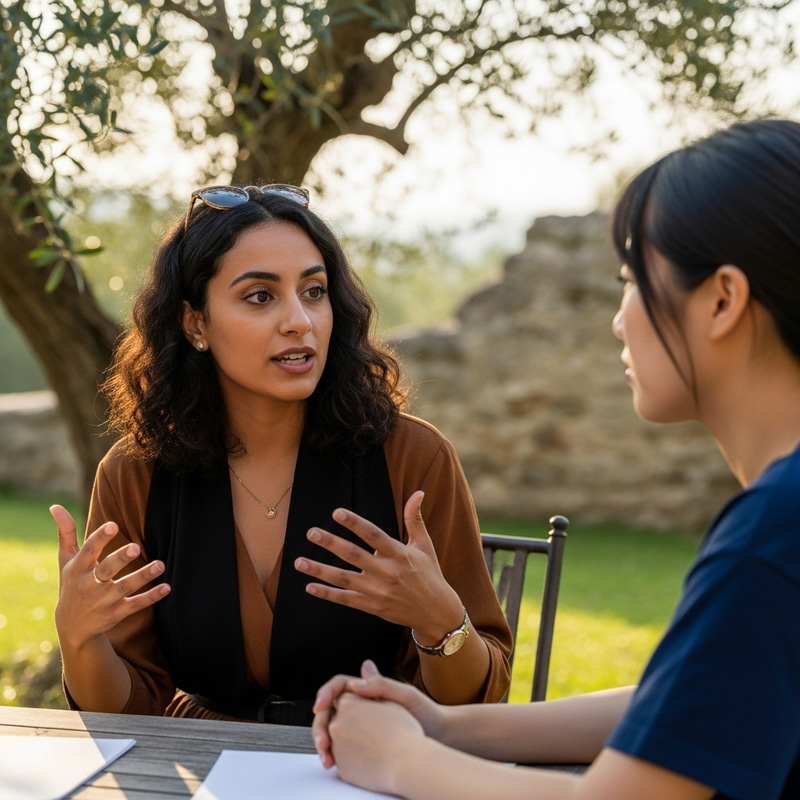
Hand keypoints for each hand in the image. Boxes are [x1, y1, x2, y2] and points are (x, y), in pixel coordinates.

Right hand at [51, 505, 169, 650]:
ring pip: (125, 587)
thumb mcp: (66, 560)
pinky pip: (135, 605)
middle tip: (135, 547)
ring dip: (143, 576)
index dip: (100, 538)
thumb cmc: (72, 584)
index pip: (89, 551)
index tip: (113, 525)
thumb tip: (55, 506)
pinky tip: (166, 587)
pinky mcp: (116, 613)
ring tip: (160, 565)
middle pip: (106, 570)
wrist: (72, 626)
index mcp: (78, 569)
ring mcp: (104, 601)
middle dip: (120, 559)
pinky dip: (151, 597)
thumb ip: (66, 533)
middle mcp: (90, 585)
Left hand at [294, 491, 463, 640]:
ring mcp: (378, 592)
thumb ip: (415, 519)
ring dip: (320, 570)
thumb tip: (418, 493)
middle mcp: (387, 572)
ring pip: (344, 579)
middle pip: (354, 556)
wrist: (437, 612)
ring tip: (298, 562)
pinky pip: (346, 600)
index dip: (355, 524)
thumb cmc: (430, 573)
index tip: (337, 513)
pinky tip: (310, 586)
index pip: (373, 536)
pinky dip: (327, 594)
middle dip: (331, 544)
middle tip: (312, 532)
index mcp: (400, 554)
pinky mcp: (373, 606)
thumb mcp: (425, 545)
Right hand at [313, 659, 445, 768]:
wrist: (438, 736)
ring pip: (333, 731)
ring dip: (325, 742)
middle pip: (330, 711)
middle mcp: (362, 706)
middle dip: (320, 725)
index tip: (321, 706)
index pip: (338, 686)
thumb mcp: (406, 695)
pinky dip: (335, 754)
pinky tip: (335, 762)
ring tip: (327, 756)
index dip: (325, 694)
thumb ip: (381, 685)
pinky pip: (342, 747)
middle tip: (322, 741)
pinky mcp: (363, 745)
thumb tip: (356, 681)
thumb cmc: (426, 712)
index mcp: (369, 690)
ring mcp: (362, 726)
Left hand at [329, 691, 424, 795]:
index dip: (353, 701)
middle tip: (361, 728)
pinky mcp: (341, 768)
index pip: (341, 696)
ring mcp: (337, 747)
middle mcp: (337, 724)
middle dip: (345, 722)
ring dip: (346, 739)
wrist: (408, 765)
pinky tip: (369, 758)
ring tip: (368, 744)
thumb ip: (374, 684)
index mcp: (349, 703)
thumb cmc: (403, 732)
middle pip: (334, 718)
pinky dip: (350, 757)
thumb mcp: (392, 700)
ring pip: (336, 740)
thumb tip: (366, 666)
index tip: (360, 708)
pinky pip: (341, 759)